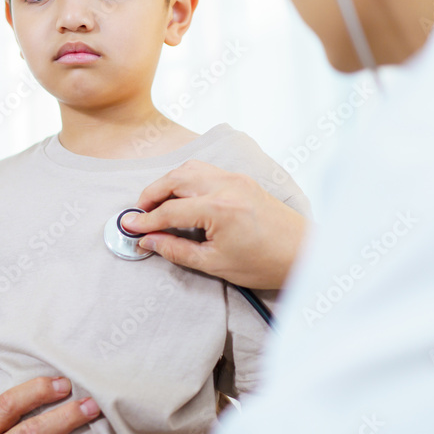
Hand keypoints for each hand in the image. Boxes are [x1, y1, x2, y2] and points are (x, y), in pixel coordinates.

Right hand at [121, 160, 308, 288]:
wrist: (304, 254)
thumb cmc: (265, 263)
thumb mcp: (215, 264)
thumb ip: (177, 250)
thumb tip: (149, 241)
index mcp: (219, 209)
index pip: (170, 210)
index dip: (146, 220)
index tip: (130, 227)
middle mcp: (226, 186)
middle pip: (175, 179)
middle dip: (152, 194)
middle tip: (139, 213)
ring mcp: (236, 179)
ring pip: (190, 169)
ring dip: (168, 182)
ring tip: (156, 203)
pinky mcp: (242, 180)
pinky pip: (206, 170)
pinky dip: (187, 178)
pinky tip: (181, 195)